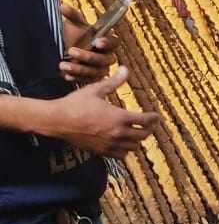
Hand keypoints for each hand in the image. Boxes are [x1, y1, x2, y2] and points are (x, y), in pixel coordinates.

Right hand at [41, 67, 160, 157]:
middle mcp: (119, 133)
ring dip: (138, 140)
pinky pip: (122, 155)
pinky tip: (123, 143)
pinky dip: (126, 150)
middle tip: (148, 124)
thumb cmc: (76, 103)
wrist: (58, 121)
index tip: (156, 116)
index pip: (146, 121)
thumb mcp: (95, 89)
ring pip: (134, 147)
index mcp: (119, 118)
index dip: (154, 118)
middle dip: (148, 129)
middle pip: (143, 135)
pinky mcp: (103, 152)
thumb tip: (125, 68)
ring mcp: (111, 144)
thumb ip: (113, 81)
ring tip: (136, 133)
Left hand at [59, 4, 116, 83]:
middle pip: (104, 60)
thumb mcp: (74, 25)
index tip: (96, 41)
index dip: (108, 42)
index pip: (114, 42)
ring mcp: (102, 70)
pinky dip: (78, 78)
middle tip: (71, 50)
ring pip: (96, 72)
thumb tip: (62, 6)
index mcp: (107, 42)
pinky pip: (89, 81)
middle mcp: (108, 57)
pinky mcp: (95, 80)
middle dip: (88, 56)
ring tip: (63, 65)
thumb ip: (72, 16)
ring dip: (80, 69)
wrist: (68, 52)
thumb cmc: (76, 36)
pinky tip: (66, 75)